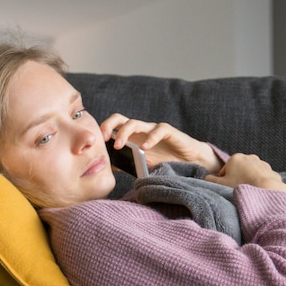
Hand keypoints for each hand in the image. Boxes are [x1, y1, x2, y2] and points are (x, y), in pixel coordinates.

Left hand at [100, 114, 222, 172]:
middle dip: (109, 125)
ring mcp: (153, 130)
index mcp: (132, 137)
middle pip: (121, 119)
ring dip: (125, 133)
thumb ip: (127, 163)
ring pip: (135, 123)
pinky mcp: (168, 132)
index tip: (96, 143)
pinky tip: (145, 149)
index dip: (104, 130)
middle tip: (103, 138)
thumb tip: (108, 166)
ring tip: (120, 146)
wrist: (190, 162)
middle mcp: (141, 130)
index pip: (114, 126)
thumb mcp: (142, 164)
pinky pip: (158, 130)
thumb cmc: (165, 162)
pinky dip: (150, 139)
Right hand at [204, 153, 285, 193]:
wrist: (266, 190)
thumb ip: (211, 180)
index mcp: (235, 158)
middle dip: (237, 178)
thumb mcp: (221, 184)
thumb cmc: (241, 186)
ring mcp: (262, 163)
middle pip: (239, 170)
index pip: (225, 170)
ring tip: (248, 191)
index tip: (226, 188)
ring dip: (249, 180)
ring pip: (251, 173)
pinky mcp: (271, 171)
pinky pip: (262, 177)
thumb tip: (206, 178)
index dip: (224, 180)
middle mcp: (249, 157)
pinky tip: (258, 191)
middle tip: (237, 190)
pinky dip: (260, 182)